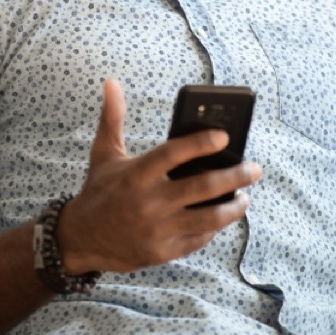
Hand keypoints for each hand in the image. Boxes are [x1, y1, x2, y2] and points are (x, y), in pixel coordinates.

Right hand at [56, 78, 261, 273]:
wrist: (81, 240)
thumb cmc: (98, 191)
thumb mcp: (104, 154)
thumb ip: (113, 118)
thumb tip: (112, 82)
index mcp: (135, 175)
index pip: (173, 154)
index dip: (201, 143)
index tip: (225, 137)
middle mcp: (147, 202)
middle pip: (201, 188)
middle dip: (235, 177)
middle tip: (255, 169)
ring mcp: (156, 230)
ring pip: (207, 218)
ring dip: (233, 207)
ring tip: (244, 196)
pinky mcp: (162, 252)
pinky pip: (198, 239)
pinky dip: (214, 228)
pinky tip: (222, 216)